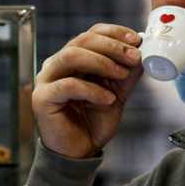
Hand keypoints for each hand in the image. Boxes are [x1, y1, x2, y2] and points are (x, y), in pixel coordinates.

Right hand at [33, 23, 142, 158]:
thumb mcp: (117, 93)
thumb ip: (126, 73)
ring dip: (101, 62)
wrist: (80, 152)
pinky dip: (92, 90)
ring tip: (121, 74)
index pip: (91, 34)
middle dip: (112, 47)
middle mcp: (56, 65)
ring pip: (71, 56)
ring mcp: (46, 80)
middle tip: (133, 56)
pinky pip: (68, 85)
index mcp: (72, 59)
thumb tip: (142, 52)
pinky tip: (108, 99)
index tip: (137, 40)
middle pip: (81, 41)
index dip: (114, 33)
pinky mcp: (42, 98)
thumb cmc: (93, 122)